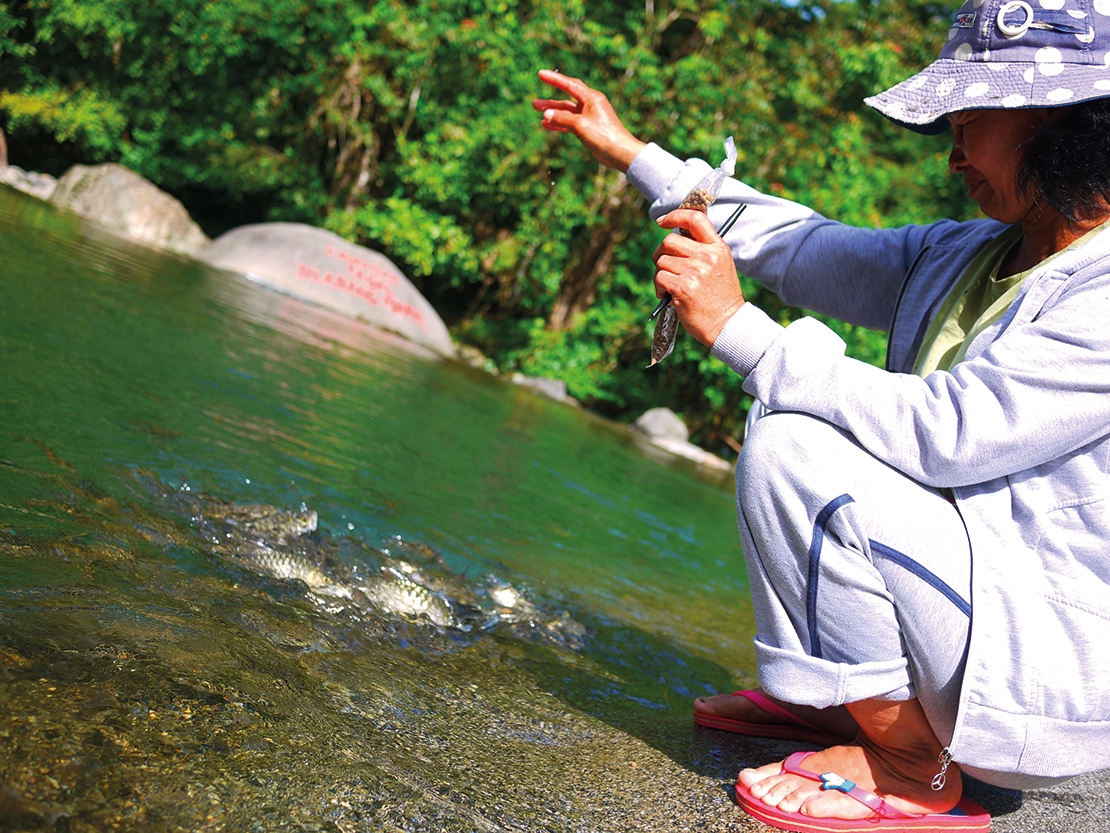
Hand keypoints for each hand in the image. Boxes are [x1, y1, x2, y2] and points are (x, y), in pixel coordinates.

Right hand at [532, 70, 646, 172]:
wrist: (619, 153)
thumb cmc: (604, 136)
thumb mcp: (580, 125)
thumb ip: (562, 118)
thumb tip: (546, 114)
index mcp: (592, 98)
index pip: (570, 85)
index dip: (554, 79)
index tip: (541, 74)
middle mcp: (591, 104)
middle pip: (567, 98)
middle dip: (550, 100)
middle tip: (534, 101)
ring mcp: (589, 117)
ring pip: (567, 112)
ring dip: (553, 112)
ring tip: (537, 111)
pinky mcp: (588, 128)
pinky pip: (570, 123)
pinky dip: (559, 123)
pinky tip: (546, 125)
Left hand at [653, 209, 744, 346]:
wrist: (727, 324)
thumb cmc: (720, 298)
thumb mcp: (720, 266)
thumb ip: (702, 250)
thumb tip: (674, 237)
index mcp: (718, 248)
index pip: (695, 219)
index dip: (675, 216)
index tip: (663, 221)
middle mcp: (707, 256)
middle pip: (669, 240)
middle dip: (660, 253)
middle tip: (665, 266)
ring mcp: (694, 271)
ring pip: (661, 260)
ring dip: (660, 273)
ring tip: (670, 286)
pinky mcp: (682, 287)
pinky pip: (659, 277)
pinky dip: (659, 287)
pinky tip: (667, 295)